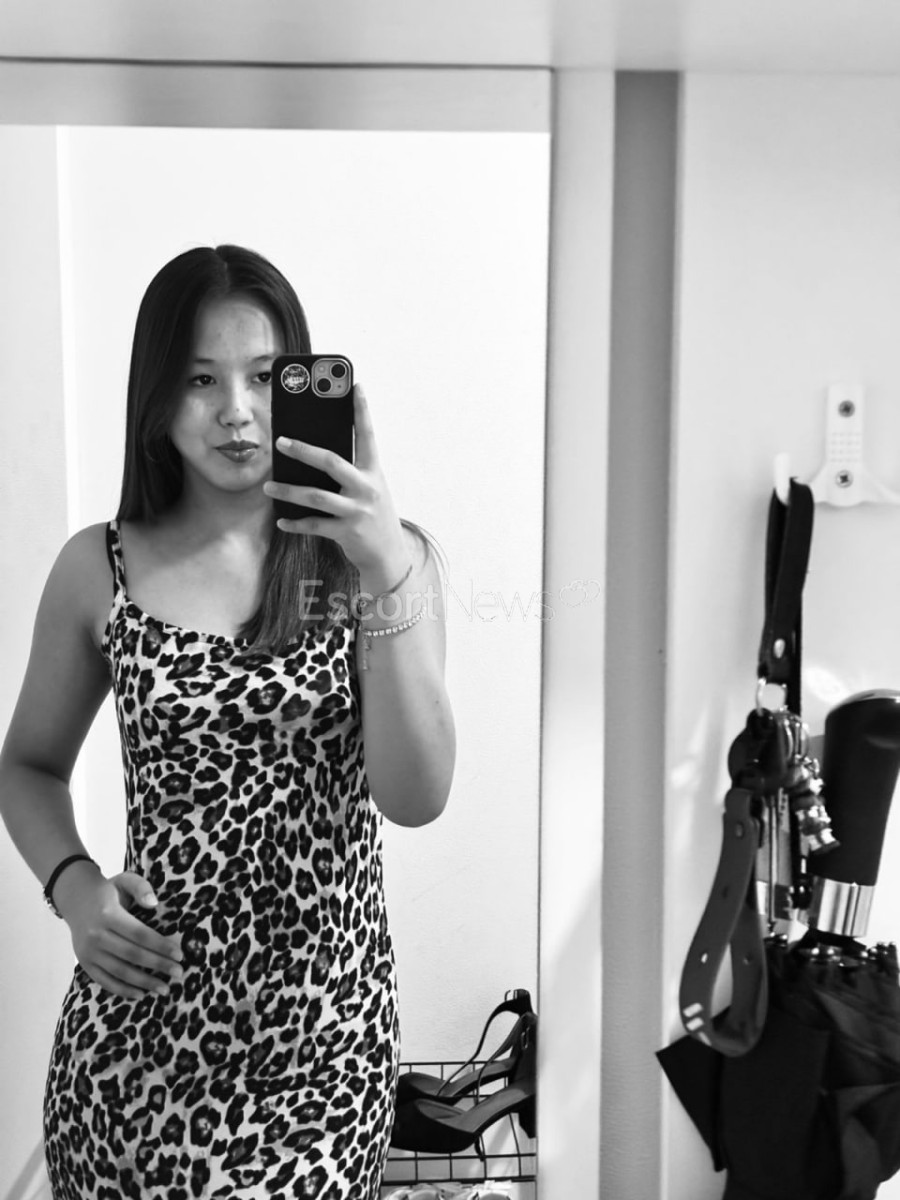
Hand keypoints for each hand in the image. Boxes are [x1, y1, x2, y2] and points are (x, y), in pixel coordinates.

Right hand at [59, 869, 183, 998]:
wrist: (76, 900)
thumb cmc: (108, 891)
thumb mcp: (124, 880)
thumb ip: (141, 887)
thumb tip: (154, 904)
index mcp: (108, 914)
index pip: (139, 934)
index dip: (160, 945)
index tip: (179, 954)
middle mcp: (96, 935)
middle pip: (132, 955)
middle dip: (157, 965)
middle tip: (179, 973)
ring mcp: (88, 952)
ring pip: (119, 971)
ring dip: (143, 982)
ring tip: (164, 989)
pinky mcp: (85, 963)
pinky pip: (104, 980)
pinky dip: (122, 990)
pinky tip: (141, 993)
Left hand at [264, 384, 408, 584]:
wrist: (389, 555)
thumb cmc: (373, 515)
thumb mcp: (369, 488)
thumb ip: (348, 470)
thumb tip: (312, 453)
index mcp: (373, 471)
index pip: (367, 435)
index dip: (362, 410)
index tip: (355, 385)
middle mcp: (367, 488)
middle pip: (332, 462)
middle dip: (303, 451)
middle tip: (280, 442)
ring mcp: (357, 511)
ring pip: (316, 497)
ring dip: (288, 492)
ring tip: (268, 487)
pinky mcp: (347, 533)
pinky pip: (315, 526)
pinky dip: (295, 523)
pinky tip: (281, 520)